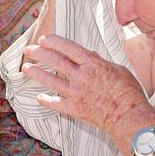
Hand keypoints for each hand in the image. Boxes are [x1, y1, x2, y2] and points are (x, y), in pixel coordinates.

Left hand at [22, 35, 153, 133]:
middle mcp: (81, 76)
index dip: (54, 42)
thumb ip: (101, 61)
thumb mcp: (118, 69)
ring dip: (36, 73)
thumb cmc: (128, 92)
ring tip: (26, 68)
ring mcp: (75, 93)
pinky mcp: (74, 109)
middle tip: (29, 50)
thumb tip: (89, 55)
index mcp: (92, 64)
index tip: (45, 39)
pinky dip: (46, 100)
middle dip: (40, 53)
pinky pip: (55, 104)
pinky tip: (38, 97)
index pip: (68, 48)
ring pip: (50, 80)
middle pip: (55, 61)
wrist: (128, 116)